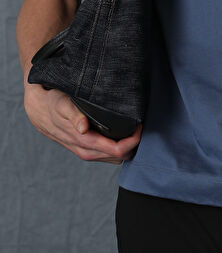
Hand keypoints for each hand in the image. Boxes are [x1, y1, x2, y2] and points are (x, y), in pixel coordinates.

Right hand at [24, 82, 141, 162]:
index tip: (139, 125)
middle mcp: (87, 152)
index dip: (132, 140)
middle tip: (140, 124)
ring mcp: (88, 153)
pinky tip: (123, 133)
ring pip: (116, 158)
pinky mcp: (88, 150)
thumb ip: (74, 115)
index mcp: (84, 142)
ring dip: (128, 147)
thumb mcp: (63, 104)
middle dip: (134, 144)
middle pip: (120, 157)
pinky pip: (109, 155)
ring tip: (134, 128)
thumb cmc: (54, 104)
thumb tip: (83, 127)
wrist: (40, 110)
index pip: (117, 150)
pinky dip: (120, 147)